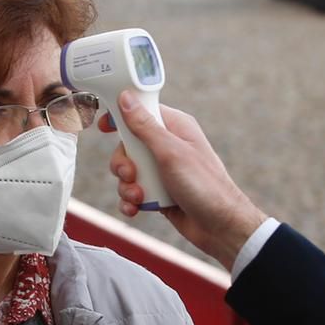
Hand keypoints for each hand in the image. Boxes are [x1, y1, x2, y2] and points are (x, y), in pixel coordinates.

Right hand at [102, 92, 267, 269]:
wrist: (220, 227)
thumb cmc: (204, 186)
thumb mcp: (170, 152)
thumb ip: (145, 126)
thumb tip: (127, 98)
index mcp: (175, 127)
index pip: (141, 110)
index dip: (120, 116)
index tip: (103, 126)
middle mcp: (168, 146)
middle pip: (128, 144)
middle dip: (122, 162)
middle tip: (131, 173)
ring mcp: (163, 170)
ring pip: (128, 170)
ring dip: (126, 185)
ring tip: (139, 196)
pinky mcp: (159, 191)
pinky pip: (133, 191)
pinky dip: (131, 200)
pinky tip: (136, 208)